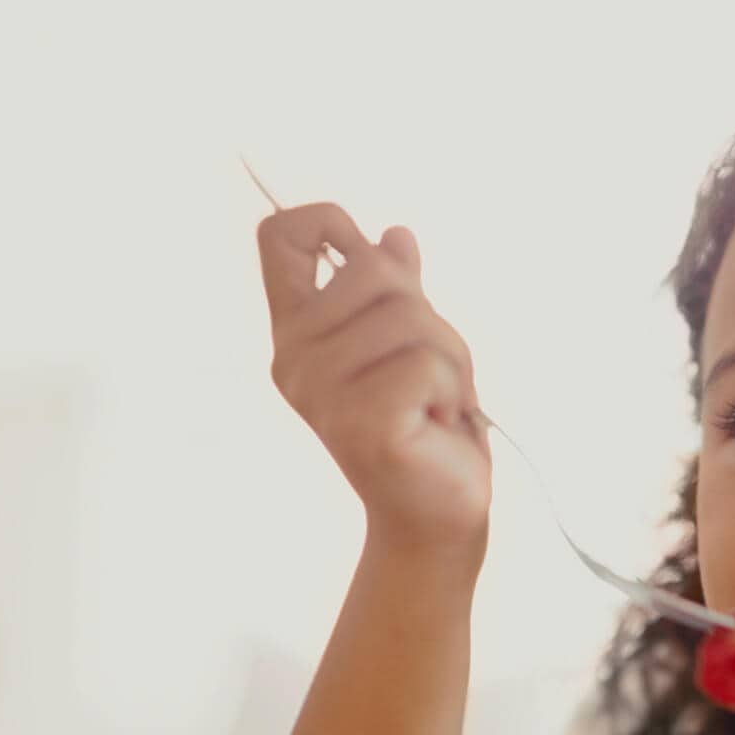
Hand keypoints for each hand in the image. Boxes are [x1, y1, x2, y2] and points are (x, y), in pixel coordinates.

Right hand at [258, 203, 489, 554]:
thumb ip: (397, 293)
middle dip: (427, 316)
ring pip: (410, 319)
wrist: (436, 513)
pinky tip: (436, 424)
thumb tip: (395, 236)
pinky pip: (428, 367)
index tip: (366, 250)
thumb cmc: (424, 428)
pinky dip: (453, 392)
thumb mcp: (412, 346)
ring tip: (435, 403)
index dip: (327, 221)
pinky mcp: (363, 422)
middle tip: (430, 375)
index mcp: (298, 330)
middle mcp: (296, 357)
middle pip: (373, 269)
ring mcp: (323, 391)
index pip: (281, 238)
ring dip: (449, 360)